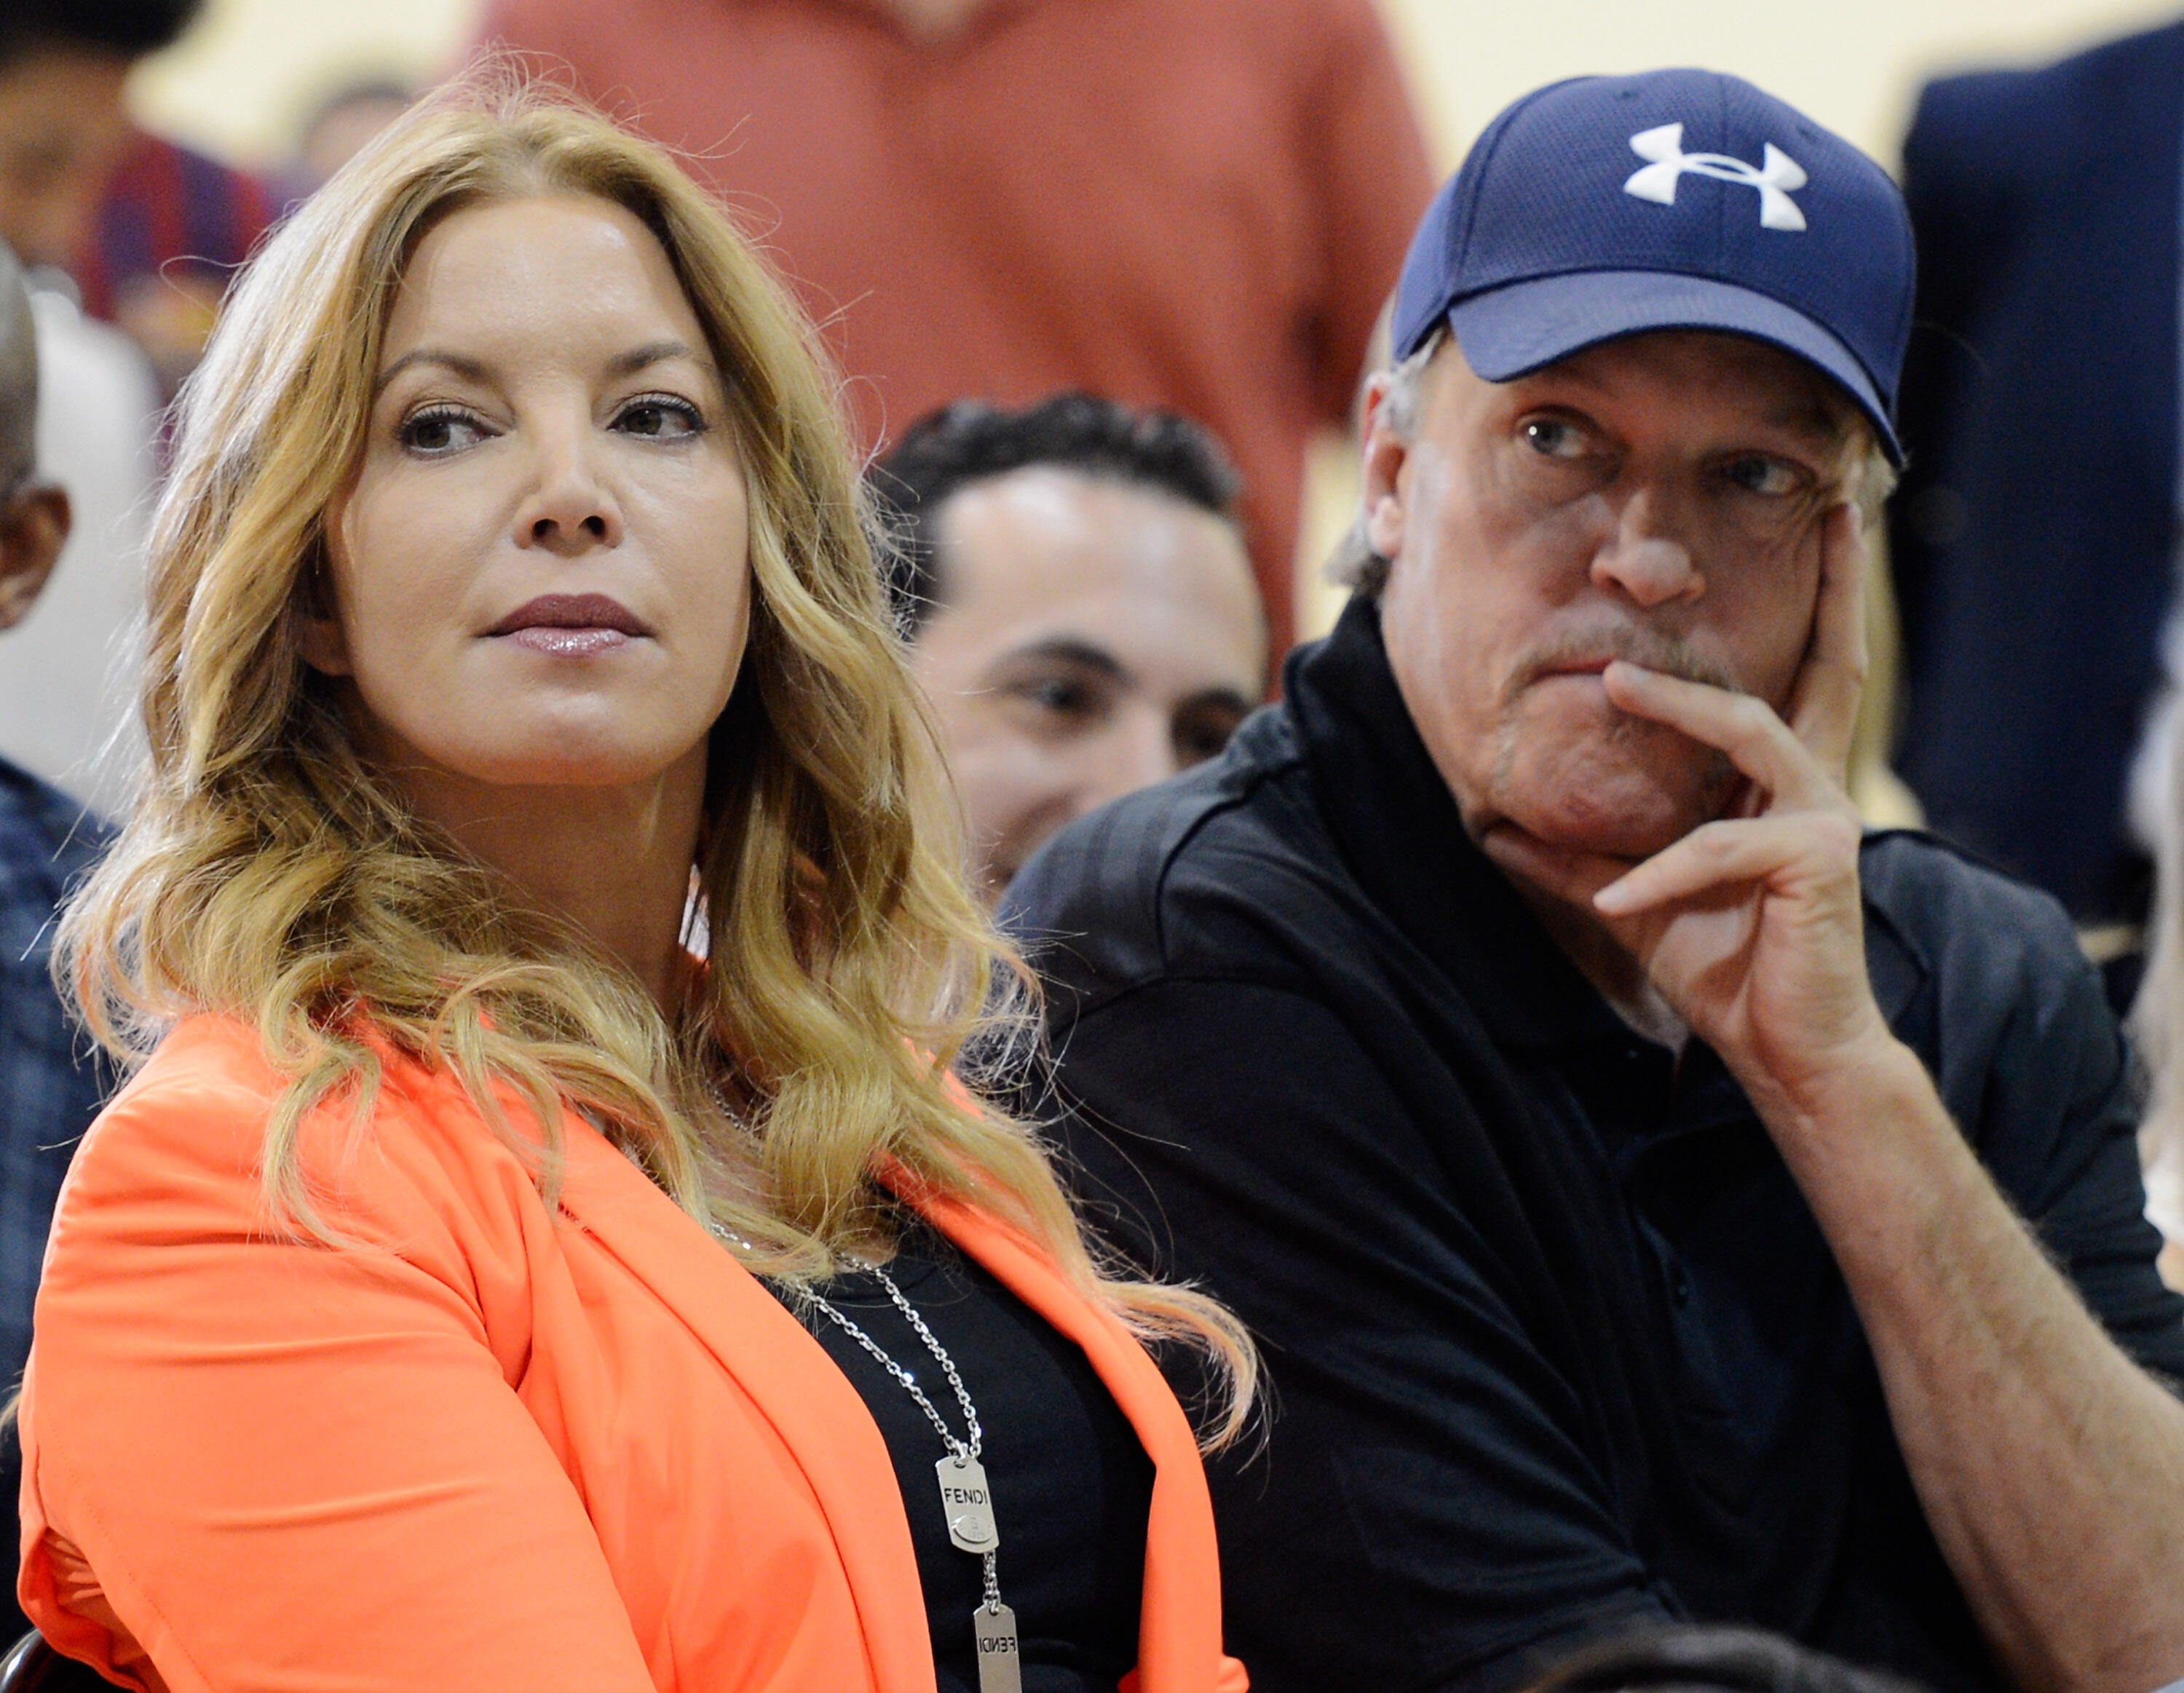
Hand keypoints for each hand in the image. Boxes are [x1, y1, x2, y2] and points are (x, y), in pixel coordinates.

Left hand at [1587, 505, 1896, 1117]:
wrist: (1783, 1052)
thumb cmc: (1722, 968)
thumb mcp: (1632, 900)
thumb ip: (1576, 858)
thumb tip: (1491, 829)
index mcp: (1781, 783)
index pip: (1808, 674)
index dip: (1823, 600)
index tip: (1831, 524)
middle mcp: (1814, 786)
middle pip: (1830, 667)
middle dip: (1831, 588)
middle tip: (1830, 512)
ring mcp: (1824, 820)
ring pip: (1749, 732)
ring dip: (1679, 707)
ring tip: (1614, 681)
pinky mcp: (1817, 864)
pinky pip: (1719, 848)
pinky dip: (1660, 873)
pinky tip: (1619, 898)